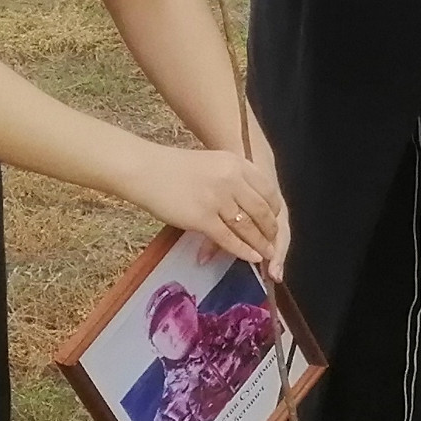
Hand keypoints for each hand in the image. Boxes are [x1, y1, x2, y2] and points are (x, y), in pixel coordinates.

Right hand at [137, 142, 290, 272]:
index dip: (274, 209)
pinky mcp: (203, 218)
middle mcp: (231, 180)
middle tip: (273, 242)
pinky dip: (243, 250)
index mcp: (236, 163)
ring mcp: (218, 199)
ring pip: (247, 227)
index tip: (274, 220)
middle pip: (261, 210)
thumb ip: (232, 178)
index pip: (267, 190)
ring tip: (267, 254)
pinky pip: (229, 239)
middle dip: (270, 230)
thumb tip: (247, 202)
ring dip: (260, 243)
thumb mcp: (212, 163)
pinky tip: (251, 257)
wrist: (146, 170)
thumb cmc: (173, 168)